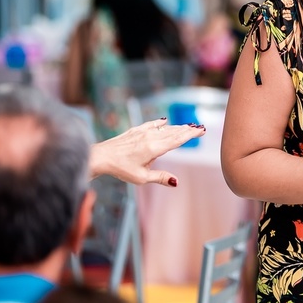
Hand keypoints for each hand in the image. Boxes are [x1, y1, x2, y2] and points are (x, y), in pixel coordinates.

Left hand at [89, 118, 204, 186]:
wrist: (100, 157)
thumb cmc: (120, 169)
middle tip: (200, 128)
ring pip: (163, 128)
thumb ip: (161, 178)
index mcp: (155, 148)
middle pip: (173, 132)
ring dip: (176, 127)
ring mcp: (142, 133)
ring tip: (187, 126)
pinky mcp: (134, 131)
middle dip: (187, 130)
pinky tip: (164, 121)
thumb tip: (177, 182)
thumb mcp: (142, 178)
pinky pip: (151, 125)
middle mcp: (150, 138)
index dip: (190, 135)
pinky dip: (159, 123)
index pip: (177, 140)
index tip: (201, 131)